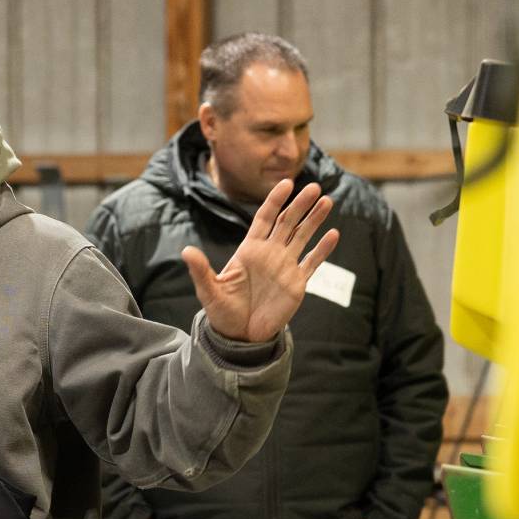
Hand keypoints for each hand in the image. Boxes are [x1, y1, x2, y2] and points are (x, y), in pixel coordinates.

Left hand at [186, 179, 340, 343]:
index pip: (265, 218)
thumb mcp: (209, 290)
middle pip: (288, 222)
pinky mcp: (297, 283)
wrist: (240, 335)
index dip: (275, 200)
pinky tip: (333, 234)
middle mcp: (270, 253)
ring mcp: (285, 267)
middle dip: (300, 204)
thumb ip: (200, 270)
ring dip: (315, 220)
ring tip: (327, 201)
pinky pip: (312, 262)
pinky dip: (322, 249)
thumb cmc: (222, 311)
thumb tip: (186, 251)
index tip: (286, 183)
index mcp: (250, 249)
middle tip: (314, 187)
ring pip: (303, 237)